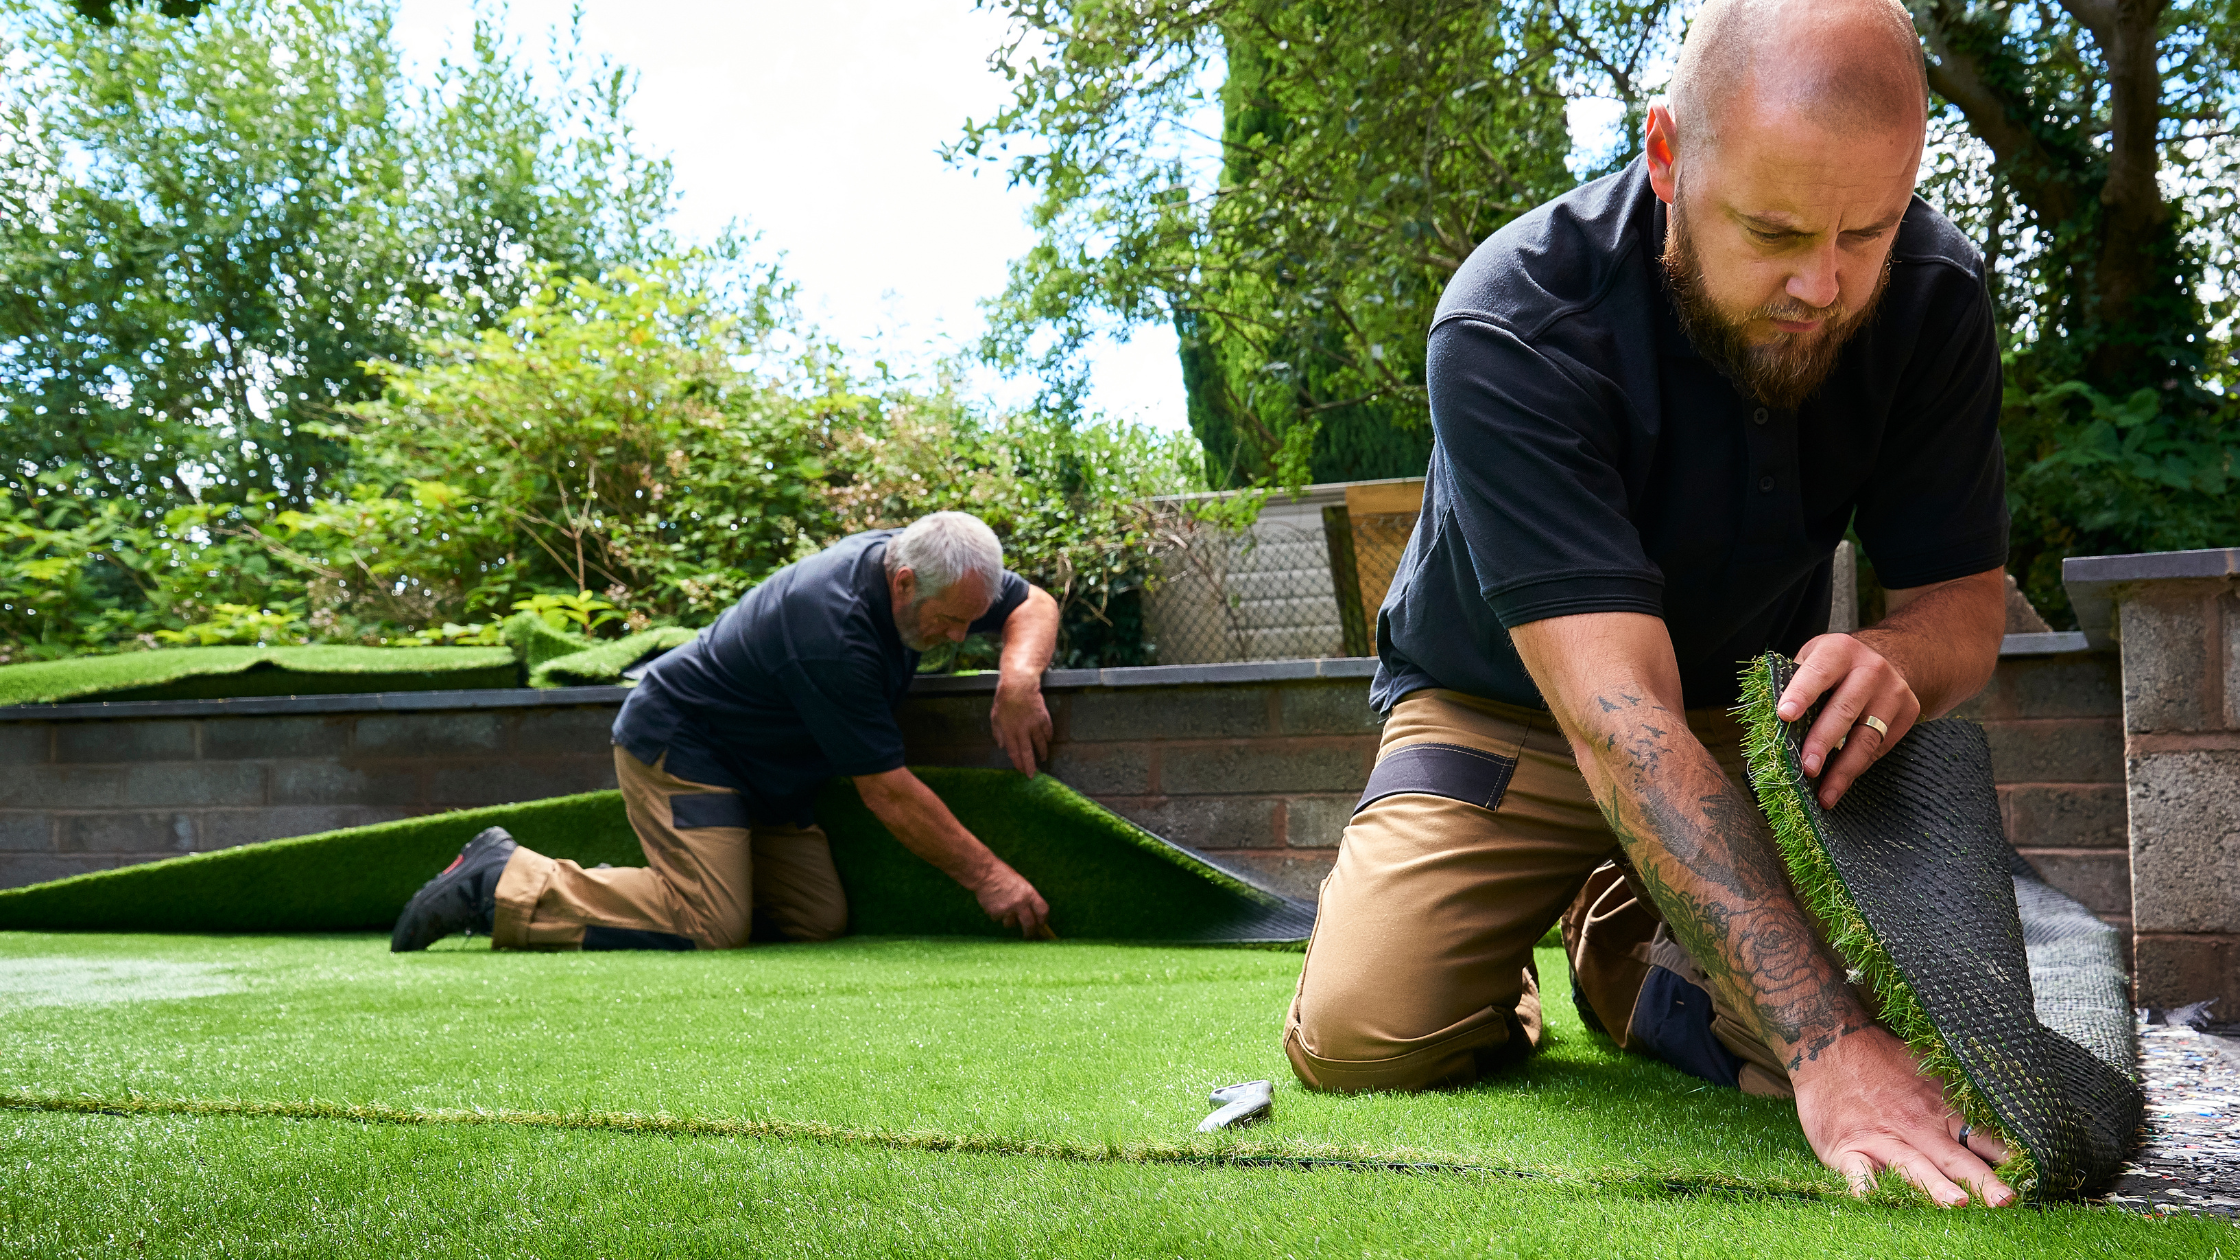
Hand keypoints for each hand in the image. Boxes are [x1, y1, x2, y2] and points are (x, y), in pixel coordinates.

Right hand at [973, 863, 1054, 938]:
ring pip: (1011, 924)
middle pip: (1029, 924)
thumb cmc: (1002, 875)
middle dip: (1030, 932)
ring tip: (1002, 906)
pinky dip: (996, 914)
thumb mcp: (1020, 883)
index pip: (1043, 911)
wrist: (984, 873)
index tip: (1041, 924)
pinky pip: (998, 919)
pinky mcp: (995, 913)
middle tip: (1028, 935)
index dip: (1043, 920)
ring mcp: (1007, 909)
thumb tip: (1030, 913)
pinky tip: (993, 903)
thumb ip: (1026, 898)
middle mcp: (1020, 903)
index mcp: (1029, 893)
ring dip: (1008, 920)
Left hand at [990, 679, 1051, 776]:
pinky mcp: (1044, 718)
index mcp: (1009, 731)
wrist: (1019, 685)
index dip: (1018, 763)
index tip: (1020, 770)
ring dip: (1042, 753)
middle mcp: (1022, 730)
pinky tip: (1048, 741)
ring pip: (1040, 744)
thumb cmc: (1004, 700)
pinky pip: (1048, 731)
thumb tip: (1001, 746)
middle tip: (1033, 775)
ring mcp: (1034, 725)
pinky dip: (1048, 738)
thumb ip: (998, 732)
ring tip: (1043, 759)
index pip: (1014, 752)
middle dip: (1030, 766)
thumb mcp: (995, 716)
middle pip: (1028, 752)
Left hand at [1775, 633, 1922, 808]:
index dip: (1801, 693)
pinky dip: (1857, 768)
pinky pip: (1879, 748)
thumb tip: (1767, 724)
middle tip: (1805, 768)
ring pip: (1866, 737)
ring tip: (1824, 794)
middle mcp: (1871, 668)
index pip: (1818, 672)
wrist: (1888, 658)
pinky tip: (1840, 784)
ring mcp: (1894, 691)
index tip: (1784, 715)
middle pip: (1844, 710)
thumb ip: (1792, 683)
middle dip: (1822, 742)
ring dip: (1843, 770)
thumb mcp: (1812, 659)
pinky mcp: (1908, 713)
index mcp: (1839, 651)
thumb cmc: (1835, 666)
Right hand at [1793, 1024, 2014, 1206]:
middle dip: (1982, 1181)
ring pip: (1911, 1166)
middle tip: (2006, 1201)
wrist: (1828, 1043)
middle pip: (1954, 1158)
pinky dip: (1865, 1187)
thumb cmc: (1882, 1059)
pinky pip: (1857, 1172)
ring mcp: (1880, 1139)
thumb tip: (2006, 1102)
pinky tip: (1873, 1201)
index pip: (1982, 1139)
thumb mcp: (1931, 1066)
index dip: (2007, 1159)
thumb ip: (1962, 1091)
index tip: (2031, 1178)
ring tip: (1956, 1204)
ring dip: (1934, 1186)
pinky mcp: (1846, 1148)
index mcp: (1940, 1111)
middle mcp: (1915, 1128)